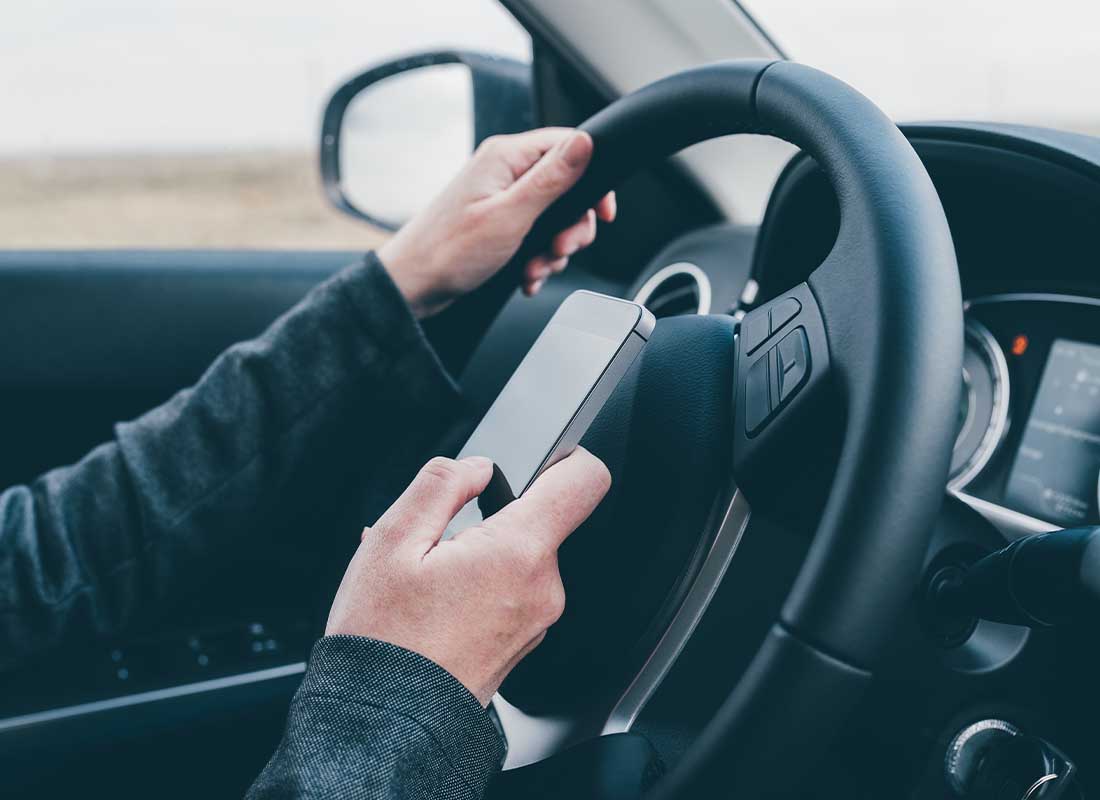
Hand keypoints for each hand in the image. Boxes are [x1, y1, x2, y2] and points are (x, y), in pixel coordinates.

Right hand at [325, 449, 610, 705]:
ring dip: (477, 554)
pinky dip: (477, 584)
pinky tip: (433, 602)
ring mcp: (537, 619)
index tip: (541, 458)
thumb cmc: (384, 640)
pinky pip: (509, 590)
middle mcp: (543, 588)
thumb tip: (476, 467)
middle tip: (435, 546)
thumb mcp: (391, 541)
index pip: (583, 482)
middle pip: (537, 521)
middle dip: (489, 519)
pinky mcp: (523, 641)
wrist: (385, 723)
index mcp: (518, 552)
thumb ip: (442, 484)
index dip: (567, 457)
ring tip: (425, 581)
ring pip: (518, 556)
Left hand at [378, 128, 615, 317]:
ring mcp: (499, 197)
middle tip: (559, 250)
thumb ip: (551, 179)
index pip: (568, 146)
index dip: (593, 180)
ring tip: (535, 268)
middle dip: (571, 227)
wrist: (412, 287)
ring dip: (553, 250)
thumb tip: (586, 142)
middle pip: (566, 187)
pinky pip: (534, 235)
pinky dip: (537, 259)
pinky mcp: (496, 222)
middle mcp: (503, 171)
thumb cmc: (448, 252)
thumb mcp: (510, 215)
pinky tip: (526, 275)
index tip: (602, 213)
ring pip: (553, 217)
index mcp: (506, 157)